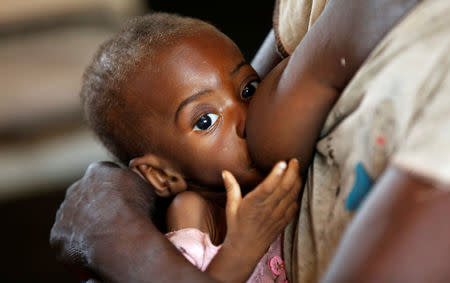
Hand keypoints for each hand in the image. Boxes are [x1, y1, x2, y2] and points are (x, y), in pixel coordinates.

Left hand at [49, 161, 156, 280]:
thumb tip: (131, 186)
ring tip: (104, 239)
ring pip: (73, 218)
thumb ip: (132, 182)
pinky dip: (78, 246)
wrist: (122, 239)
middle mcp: (75, 188)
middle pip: (84, 195)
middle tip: (112, 220)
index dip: (114, 188)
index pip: (103, 174)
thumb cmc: (138, 211)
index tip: (123, 200)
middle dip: (95, 205)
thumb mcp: (145, 187)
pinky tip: (93, 251)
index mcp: (97, 171)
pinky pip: (68, 241)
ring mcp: (64, 213)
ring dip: (84, 225)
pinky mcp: (57, 236)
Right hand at [206, 159, 300, 281]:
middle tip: (294, 160)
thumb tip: (225, 172)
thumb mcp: (231, 207)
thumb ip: (231, 188)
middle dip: (292, 172)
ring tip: (297, 169)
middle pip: (284, 188)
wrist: (245, 249)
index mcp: (253, 204)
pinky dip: (297, 194)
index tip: (282, 162)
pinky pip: (294, 205)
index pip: (267, 187)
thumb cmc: (236, 226)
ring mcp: (277, 216)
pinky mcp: (283, 221)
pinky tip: (296, 186)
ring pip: (292, 195)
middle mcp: (267, 210)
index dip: (276, 174)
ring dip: (297, 181)